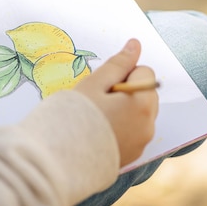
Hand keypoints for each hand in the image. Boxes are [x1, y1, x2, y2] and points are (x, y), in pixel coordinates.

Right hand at [74, 39, 157, 167]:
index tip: (102, 87)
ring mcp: (141, 143)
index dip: (122, 74)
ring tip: (96, 119)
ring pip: (139, 114)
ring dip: (124, 110)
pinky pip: (133, 133)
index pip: (144, 72)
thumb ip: (117, 64)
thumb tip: (135, 44)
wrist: (58, 161)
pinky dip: (120, 128)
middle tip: (98, 101)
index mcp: (142, 103)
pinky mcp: (132, 156)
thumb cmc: (74, 117)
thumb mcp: (93, 84)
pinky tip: (98, 133)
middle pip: (146, 94)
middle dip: (126, 92)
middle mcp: (148, 124)